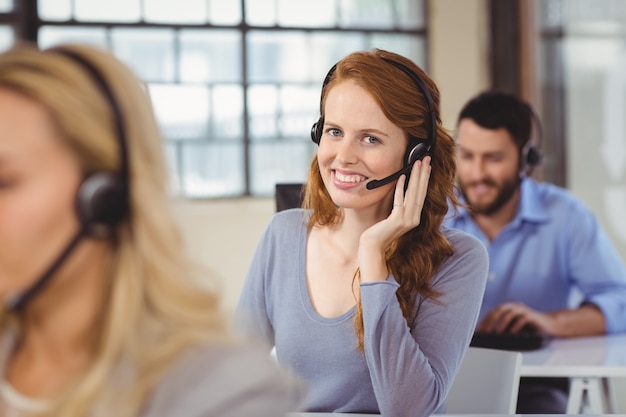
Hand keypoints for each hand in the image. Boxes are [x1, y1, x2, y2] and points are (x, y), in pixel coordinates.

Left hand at [358, 157, 430, 281]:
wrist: (372, 248)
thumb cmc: (379, 232)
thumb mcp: (392, 217)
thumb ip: (399, 206)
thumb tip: (400, 188)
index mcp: (414, 218)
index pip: (422, 194)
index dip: (425, 179)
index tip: (427, 165)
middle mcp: (414, 219)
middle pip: (421, 192)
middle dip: (424, 174)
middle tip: (427, 158)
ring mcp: (406, 220)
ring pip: (413, 194)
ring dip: (416, 177)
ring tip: (419, 163)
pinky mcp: (397, 221)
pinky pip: (400, 200)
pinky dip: (401, 188)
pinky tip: (402, 177)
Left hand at [476, 302, 555, 334]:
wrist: (550, 325)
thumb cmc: (529, 328)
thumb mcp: (513, 328)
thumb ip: (502, 329)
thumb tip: (488, 338)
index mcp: (508, 308)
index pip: (492, 312)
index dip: (484, 321)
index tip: (478, 331)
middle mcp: (514, 306)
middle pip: (499, 310)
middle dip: (490, 321)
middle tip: (485, 332)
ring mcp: (523, 310)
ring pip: (509, 313)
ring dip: (501, 324)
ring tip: (495, 333)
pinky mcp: (532, 316)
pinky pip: (522, 319)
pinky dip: (515, 327)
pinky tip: (511, 334)